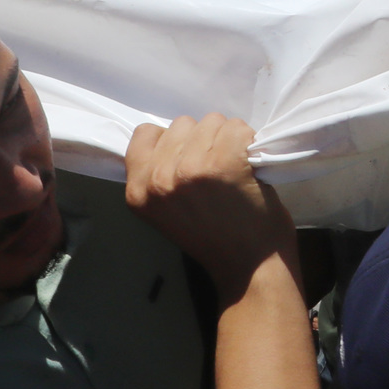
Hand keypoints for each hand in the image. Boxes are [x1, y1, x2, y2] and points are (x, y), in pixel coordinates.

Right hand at [124, 114, 297, 300]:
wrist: (250, 267)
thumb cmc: (214, 238)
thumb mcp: (167, 209)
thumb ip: (161, 174)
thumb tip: (175, 136)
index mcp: (138, 191)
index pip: (146, 133)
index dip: (173, 142)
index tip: (189, 160)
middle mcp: (159, 179)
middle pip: (182, 124)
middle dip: (202, 140)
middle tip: (216, 174)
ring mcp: (191, 169)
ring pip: (212, 121)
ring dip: (227, 140)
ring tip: (234, 173)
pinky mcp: (224, 163)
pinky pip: (236, 128)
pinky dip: (248, 142)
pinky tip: (249, 168)